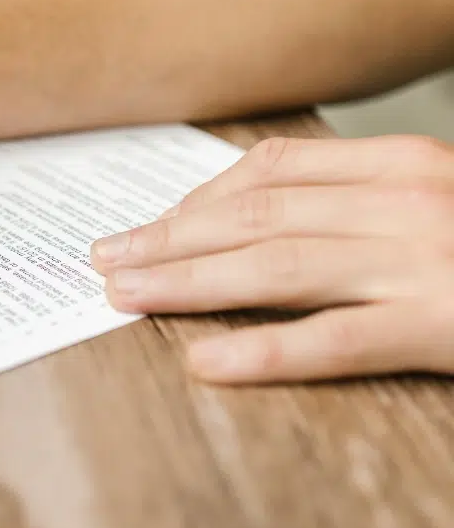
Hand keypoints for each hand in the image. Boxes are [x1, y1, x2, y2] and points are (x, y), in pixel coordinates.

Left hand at [89, 135, 453, 383]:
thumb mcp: (443, 202)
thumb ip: (370, 204)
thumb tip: (268, 224)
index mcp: (403, 165)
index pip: (275, 169)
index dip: (197, 199)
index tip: (151, 225)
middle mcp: (405, 202)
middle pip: (256, 216)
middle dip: (168, 238)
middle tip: (106, 259)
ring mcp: (422, 262)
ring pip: (274, 267)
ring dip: (185, 282)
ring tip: (124, 296)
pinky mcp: (442, 324)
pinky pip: (333, 339)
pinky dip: (261, 350)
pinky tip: (205, 362)